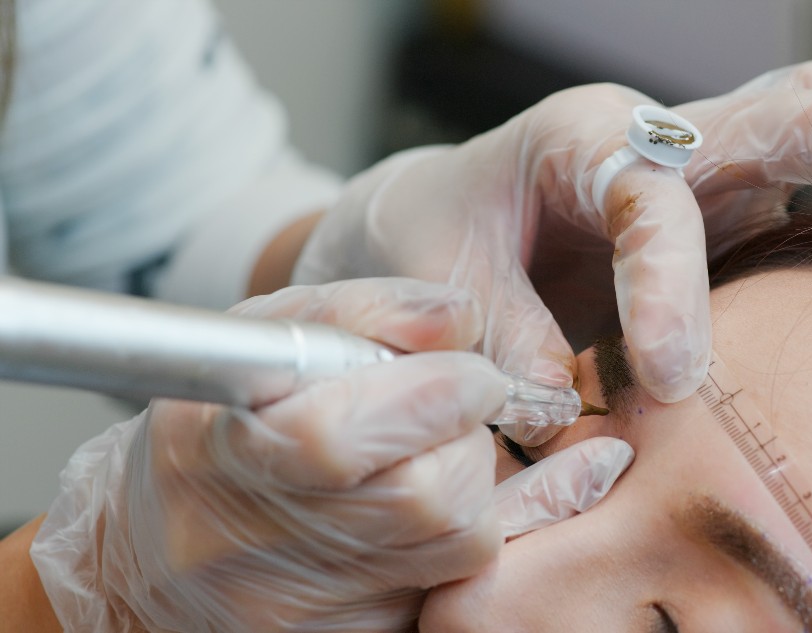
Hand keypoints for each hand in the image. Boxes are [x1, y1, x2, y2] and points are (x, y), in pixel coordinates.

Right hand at [29, 278, 632, 632]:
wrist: (163, 554)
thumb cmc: (226, 424)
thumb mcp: (271, 338)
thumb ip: (365, 311)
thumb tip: (461, 317)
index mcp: (214, 453)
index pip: (339, 438)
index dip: (432, 396)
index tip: (467, 370)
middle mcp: (245, 551)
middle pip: (428, 500)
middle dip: (468, 440)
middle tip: (454, 412)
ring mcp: (298, 615)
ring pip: (461, 546)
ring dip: (476, 486)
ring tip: (431, 456)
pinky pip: (460, 590)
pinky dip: (478, 535)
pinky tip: (451, 504)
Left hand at [293, 60, 811, 445]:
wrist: (424, 233)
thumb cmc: (425, 247)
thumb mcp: (437, 289)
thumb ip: (501, 346)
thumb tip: (570, 416)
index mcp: (574, 142)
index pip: (645, 203)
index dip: (665, 289)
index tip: (669, 382)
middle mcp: (651, 143)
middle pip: (767, 117)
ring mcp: (699, 179)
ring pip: (800, 130)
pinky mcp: (723, 221)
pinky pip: (796, 190)